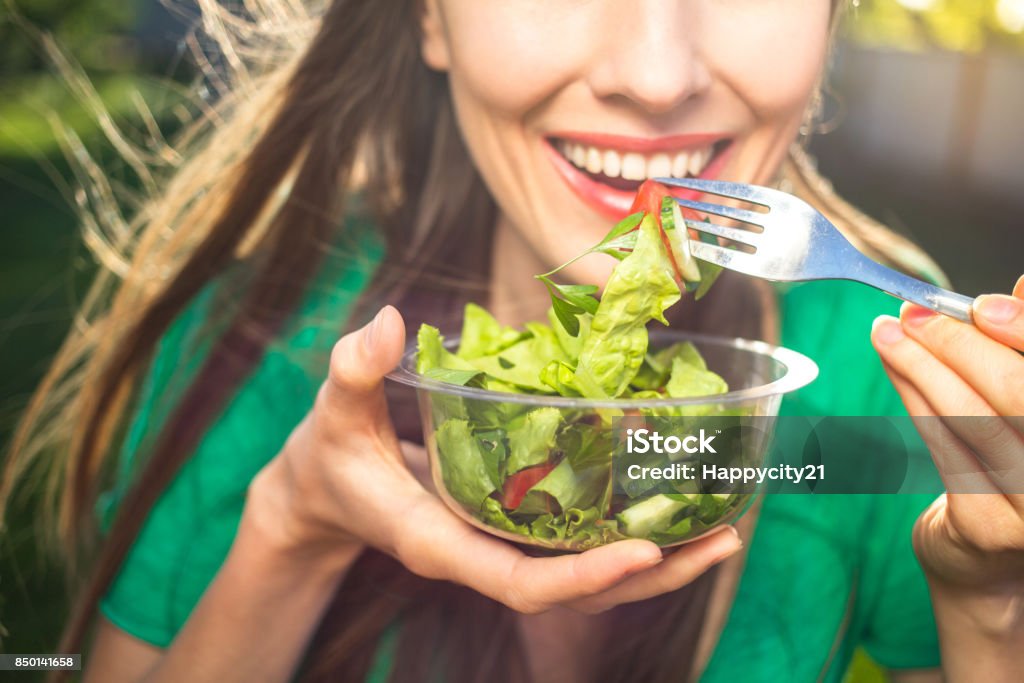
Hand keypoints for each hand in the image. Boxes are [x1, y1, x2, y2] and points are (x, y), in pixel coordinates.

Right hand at [247, 305, 741, 613]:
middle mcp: (481, 555)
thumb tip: (388, 324)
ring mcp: (500, 547)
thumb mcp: (333, 413)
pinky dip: (626, 529)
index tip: (644, 551)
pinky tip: (671, 498)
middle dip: (652, 574)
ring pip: (587, 575)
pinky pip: (578, 543)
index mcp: (441, 543)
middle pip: (577, 591)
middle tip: (725, 539)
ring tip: (725, 528)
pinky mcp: (511, 528)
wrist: (328, 492)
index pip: (519, 582)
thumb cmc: (331, 456)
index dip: (582, 577)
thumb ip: (354, 371)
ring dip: (658, 559)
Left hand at [870, 275, 1023, 594]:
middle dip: (959, 344)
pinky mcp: (991, 527)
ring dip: (921, 365)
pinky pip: (943, 447)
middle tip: (912, 312)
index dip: (1023, 331)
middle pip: (1016, 392)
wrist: (991, 560)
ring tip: (887, 330)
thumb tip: (1023, 285)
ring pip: (973, 417)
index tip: (980, 303)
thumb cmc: (1016, 461)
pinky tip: (894, 367)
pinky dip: (915, 399)